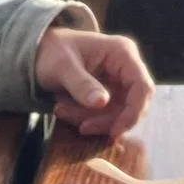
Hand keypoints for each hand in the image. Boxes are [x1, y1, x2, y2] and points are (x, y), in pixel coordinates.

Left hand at [35, 26, 153, 138]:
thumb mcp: (62, 67)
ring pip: (118, 113)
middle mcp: (126, 67)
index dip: (133, 112)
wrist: (40, 52)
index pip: (142, 87)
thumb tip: (102, 102)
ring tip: (61, 110)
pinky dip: (87, 118)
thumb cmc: (52, 52)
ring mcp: (119, 82)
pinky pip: (106, 115)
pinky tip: (65, 110)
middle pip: (133, 104)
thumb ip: (82, 84)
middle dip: (108, 120)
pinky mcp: (110, 94)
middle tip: (82, 127)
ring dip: (93, 120)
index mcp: (122, 53)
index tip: (114, 132)